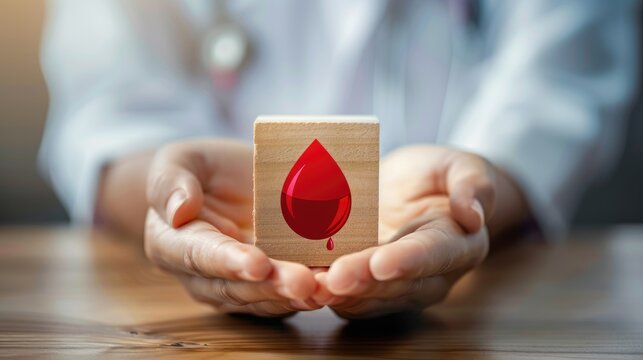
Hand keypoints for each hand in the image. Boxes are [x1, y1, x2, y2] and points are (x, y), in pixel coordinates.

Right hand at [144, 139, 318, 316]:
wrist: (229, 183)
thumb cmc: (202, 168)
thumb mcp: (180, 160)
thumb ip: (170, 182)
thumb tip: (178, 210)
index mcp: (172, 243)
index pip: (198, 255)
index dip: (228, 261)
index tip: (257, 262)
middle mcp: (201, 275)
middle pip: (234, 287)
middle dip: (270, 286)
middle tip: (303, 282)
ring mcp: (234, 285)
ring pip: (262, 299)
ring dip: (294, 298)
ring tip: (324, 289)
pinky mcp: (265, 286)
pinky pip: (284, 297)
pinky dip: (309, 295)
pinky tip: (333, 289)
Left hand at [312, 146, 527, 318]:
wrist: (416, 193)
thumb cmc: (440, 176)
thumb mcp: (460, 166)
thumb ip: (472, 184)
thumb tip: (473, 214)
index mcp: (458, 244)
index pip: (434, 254)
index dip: (408, 260)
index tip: (381, 262)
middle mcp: (429, 275)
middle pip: (397, 284)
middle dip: (364, 282)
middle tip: (334, 277)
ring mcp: (398, 286)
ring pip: (370, 298)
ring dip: (341, 295)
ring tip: (313, 285)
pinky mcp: (369, 286)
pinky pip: (350, 297)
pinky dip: (327, 293)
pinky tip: (304, 285)